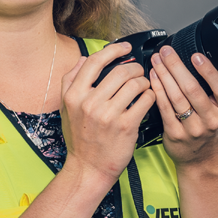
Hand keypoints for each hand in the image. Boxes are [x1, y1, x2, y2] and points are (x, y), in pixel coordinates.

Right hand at [59, 42, 155, 185]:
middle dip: (134, 67)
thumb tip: (82, 59)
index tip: (124, 48)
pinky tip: (148, 99)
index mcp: (74, 96)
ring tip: (144, 86)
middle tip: (139, 71)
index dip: (113, 50)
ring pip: (135, 84)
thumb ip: (70, 81)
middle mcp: (89, 103)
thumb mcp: (66, 108)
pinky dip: (150, 96)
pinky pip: (145, 100)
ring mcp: (108, 115)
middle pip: (119, 71)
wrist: (88, 169)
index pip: (94, 62)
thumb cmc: (80, 140)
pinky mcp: (126, 126)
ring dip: (144, 82)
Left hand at [149, 45, 217, 166]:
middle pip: (192, 89)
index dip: (209, 71)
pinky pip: (164, 108)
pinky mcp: (175, 134)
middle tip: (166, 52)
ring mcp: (193, 129)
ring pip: (176, 97)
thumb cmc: (209, 128)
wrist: (202, 159)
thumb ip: (214, 90)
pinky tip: (153, 78)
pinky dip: (157, 90)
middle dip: (176, 66)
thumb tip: (200, 59)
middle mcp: (211, 120)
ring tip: (157, 61)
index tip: (196, 55)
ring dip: (164, 75)